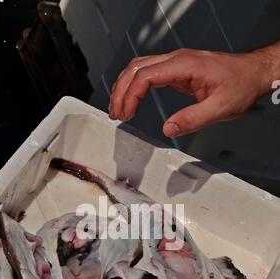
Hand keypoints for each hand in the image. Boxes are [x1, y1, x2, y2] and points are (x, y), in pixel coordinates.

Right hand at [109, 47, 276, 136]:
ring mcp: (176, 62)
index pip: (146, 75)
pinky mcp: (177, 69)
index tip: (126, 114)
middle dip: (121, 91)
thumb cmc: (240, 85)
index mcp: (184, 65)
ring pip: (138, 67)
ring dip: (124, 87)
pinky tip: (132, 99)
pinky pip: (148, 72)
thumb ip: (193, 119)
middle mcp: (177, 60)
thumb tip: (168, 128)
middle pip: (135, 68)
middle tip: (115, 114)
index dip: (131, 95)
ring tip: (117, 108)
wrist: (253, 74)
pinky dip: (135, 85)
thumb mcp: (220, 107)